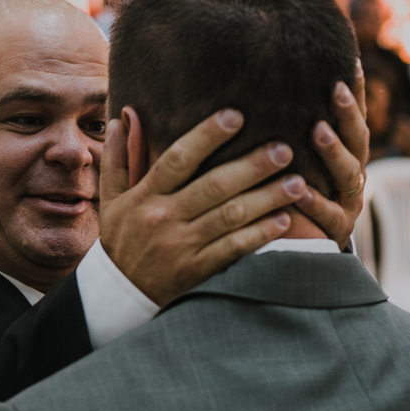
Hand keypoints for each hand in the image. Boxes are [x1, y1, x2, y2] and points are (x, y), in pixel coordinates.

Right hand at [99, 109, 302, 304]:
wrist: (119, 294)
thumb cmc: (121, 239)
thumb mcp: (112, 199)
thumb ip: (118, 159)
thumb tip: (119, 118)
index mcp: (145, 195)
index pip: (178, 159)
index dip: (207, 136)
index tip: (236, 116)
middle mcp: (164, 217)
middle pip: (214, 185)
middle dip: (252, 166)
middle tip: (284, 149)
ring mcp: (182, 245)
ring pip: (230, 216)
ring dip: (267, 198)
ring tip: (297, 183)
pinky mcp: (196, 270)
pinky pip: (233, 248)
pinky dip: (260, 234)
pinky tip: (284, 220)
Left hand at [293, 63, 368, 248]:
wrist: (299, 251)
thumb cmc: (289, 195)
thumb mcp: (293, 163)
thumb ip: (288, 134)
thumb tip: (266, 87)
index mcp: (346, 156)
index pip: (353, 120)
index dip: (356, 94)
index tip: (350, 64)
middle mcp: (352, 177)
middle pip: (357, 141)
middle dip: (348, 115)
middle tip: (336, 90)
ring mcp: (348, 204)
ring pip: (348, 173)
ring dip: (333, 150)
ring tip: (318, 130)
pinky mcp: (336, 232)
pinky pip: (327, 214)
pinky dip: (313, 201)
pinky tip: (299, 189)